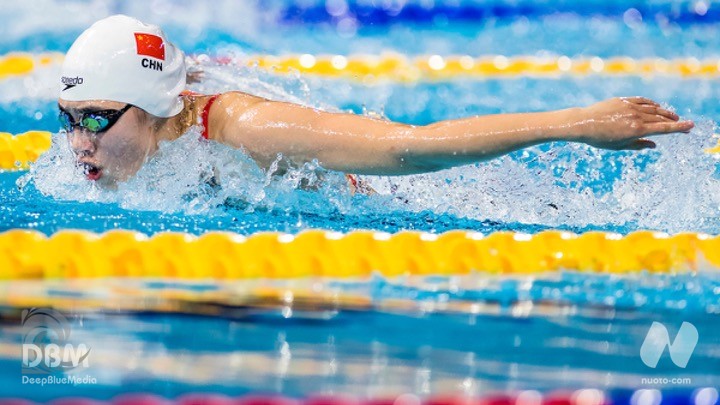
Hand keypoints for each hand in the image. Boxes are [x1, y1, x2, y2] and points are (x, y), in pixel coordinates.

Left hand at [574, 97, 693, 149]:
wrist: (583, 123)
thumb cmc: (599, 139)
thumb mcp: (619, 146)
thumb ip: (638, 145)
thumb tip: (654, 144)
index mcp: (637, 130)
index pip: (663, 129)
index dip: (678, 128)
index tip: (690, 126)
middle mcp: (636, 117)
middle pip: (660, 118)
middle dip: (674, 121)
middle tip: (683, 123)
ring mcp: (630, 107)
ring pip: (653, 108)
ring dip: (664, 112)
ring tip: (672, 116)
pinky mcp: (622, 101)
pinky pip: (641, 101)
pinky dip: (651, 103)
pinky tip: (656, 106)